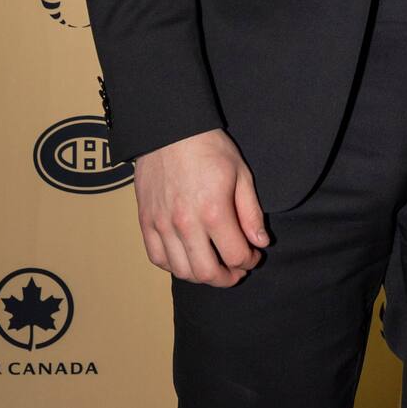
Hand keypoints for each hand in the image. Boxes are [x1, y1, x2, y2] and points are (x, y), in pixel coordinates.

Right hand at [133, 128, 267, 285]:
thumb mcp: (241, 173)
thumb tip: (260, 242)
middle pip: (207, 272)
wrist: (170, 130)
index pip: (236, 255)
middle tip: (237, 271)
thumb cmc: (209, 148)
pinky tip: (187, 259)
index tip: (254, 256)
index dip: (250, 261)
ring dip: (201, 277)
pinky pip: (158, 258)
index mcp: (214, 211)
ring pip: (181, 271)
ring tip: (214, 267)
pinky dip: (174, 266)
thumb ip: (251, 212)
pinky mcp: (146, 222)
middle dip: (228, 278)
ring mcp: (162, 225)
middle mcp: (186, 224)